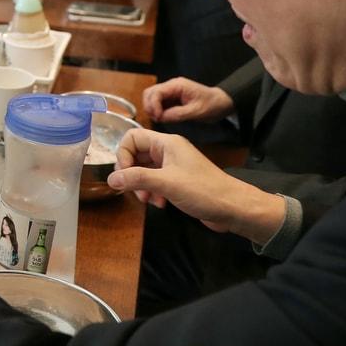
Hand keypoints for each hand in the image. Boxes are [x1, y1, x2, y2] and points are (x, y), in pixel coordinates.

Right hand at [107, 129, 286, 242]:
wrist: (234, 208)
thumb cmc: (203, 190)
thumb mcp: (166, 183)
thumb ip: (136, 178)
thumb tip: (110, 179)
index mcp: (166, 143)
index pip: (132, 137)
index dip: (123, 154)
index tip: (124, 175)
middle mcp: (168, 151)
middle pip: (136, 155)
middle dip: (131, 174)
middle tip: (135, 191)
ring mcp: (174, 166)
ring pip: (145, 170)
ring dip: (141, 186)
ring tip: (149, 201)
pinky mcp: (178, 181)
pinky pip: (155, 181)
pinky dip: (153, 192)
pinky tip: (160, 204)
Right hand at [142, 78, 234, 123]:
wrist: (222, 102)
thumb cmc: (212, 104)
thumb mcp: (196, 111)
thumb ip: (177, 114)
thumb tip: (161, 118)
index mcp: (177, 85)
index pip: (156, 92)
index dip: (153, 105)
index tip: (158, 117)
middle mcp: (171, 86)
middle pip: (150, 92)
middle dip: (149, 106)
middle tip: (156, 119)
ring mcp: (170, 92)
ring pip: (151, 97)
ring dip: (151, 108)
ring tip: (158, 119)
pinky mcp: (171, 98)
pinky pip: (158, 102)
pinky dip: (156, 110)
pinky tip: (162, 118)